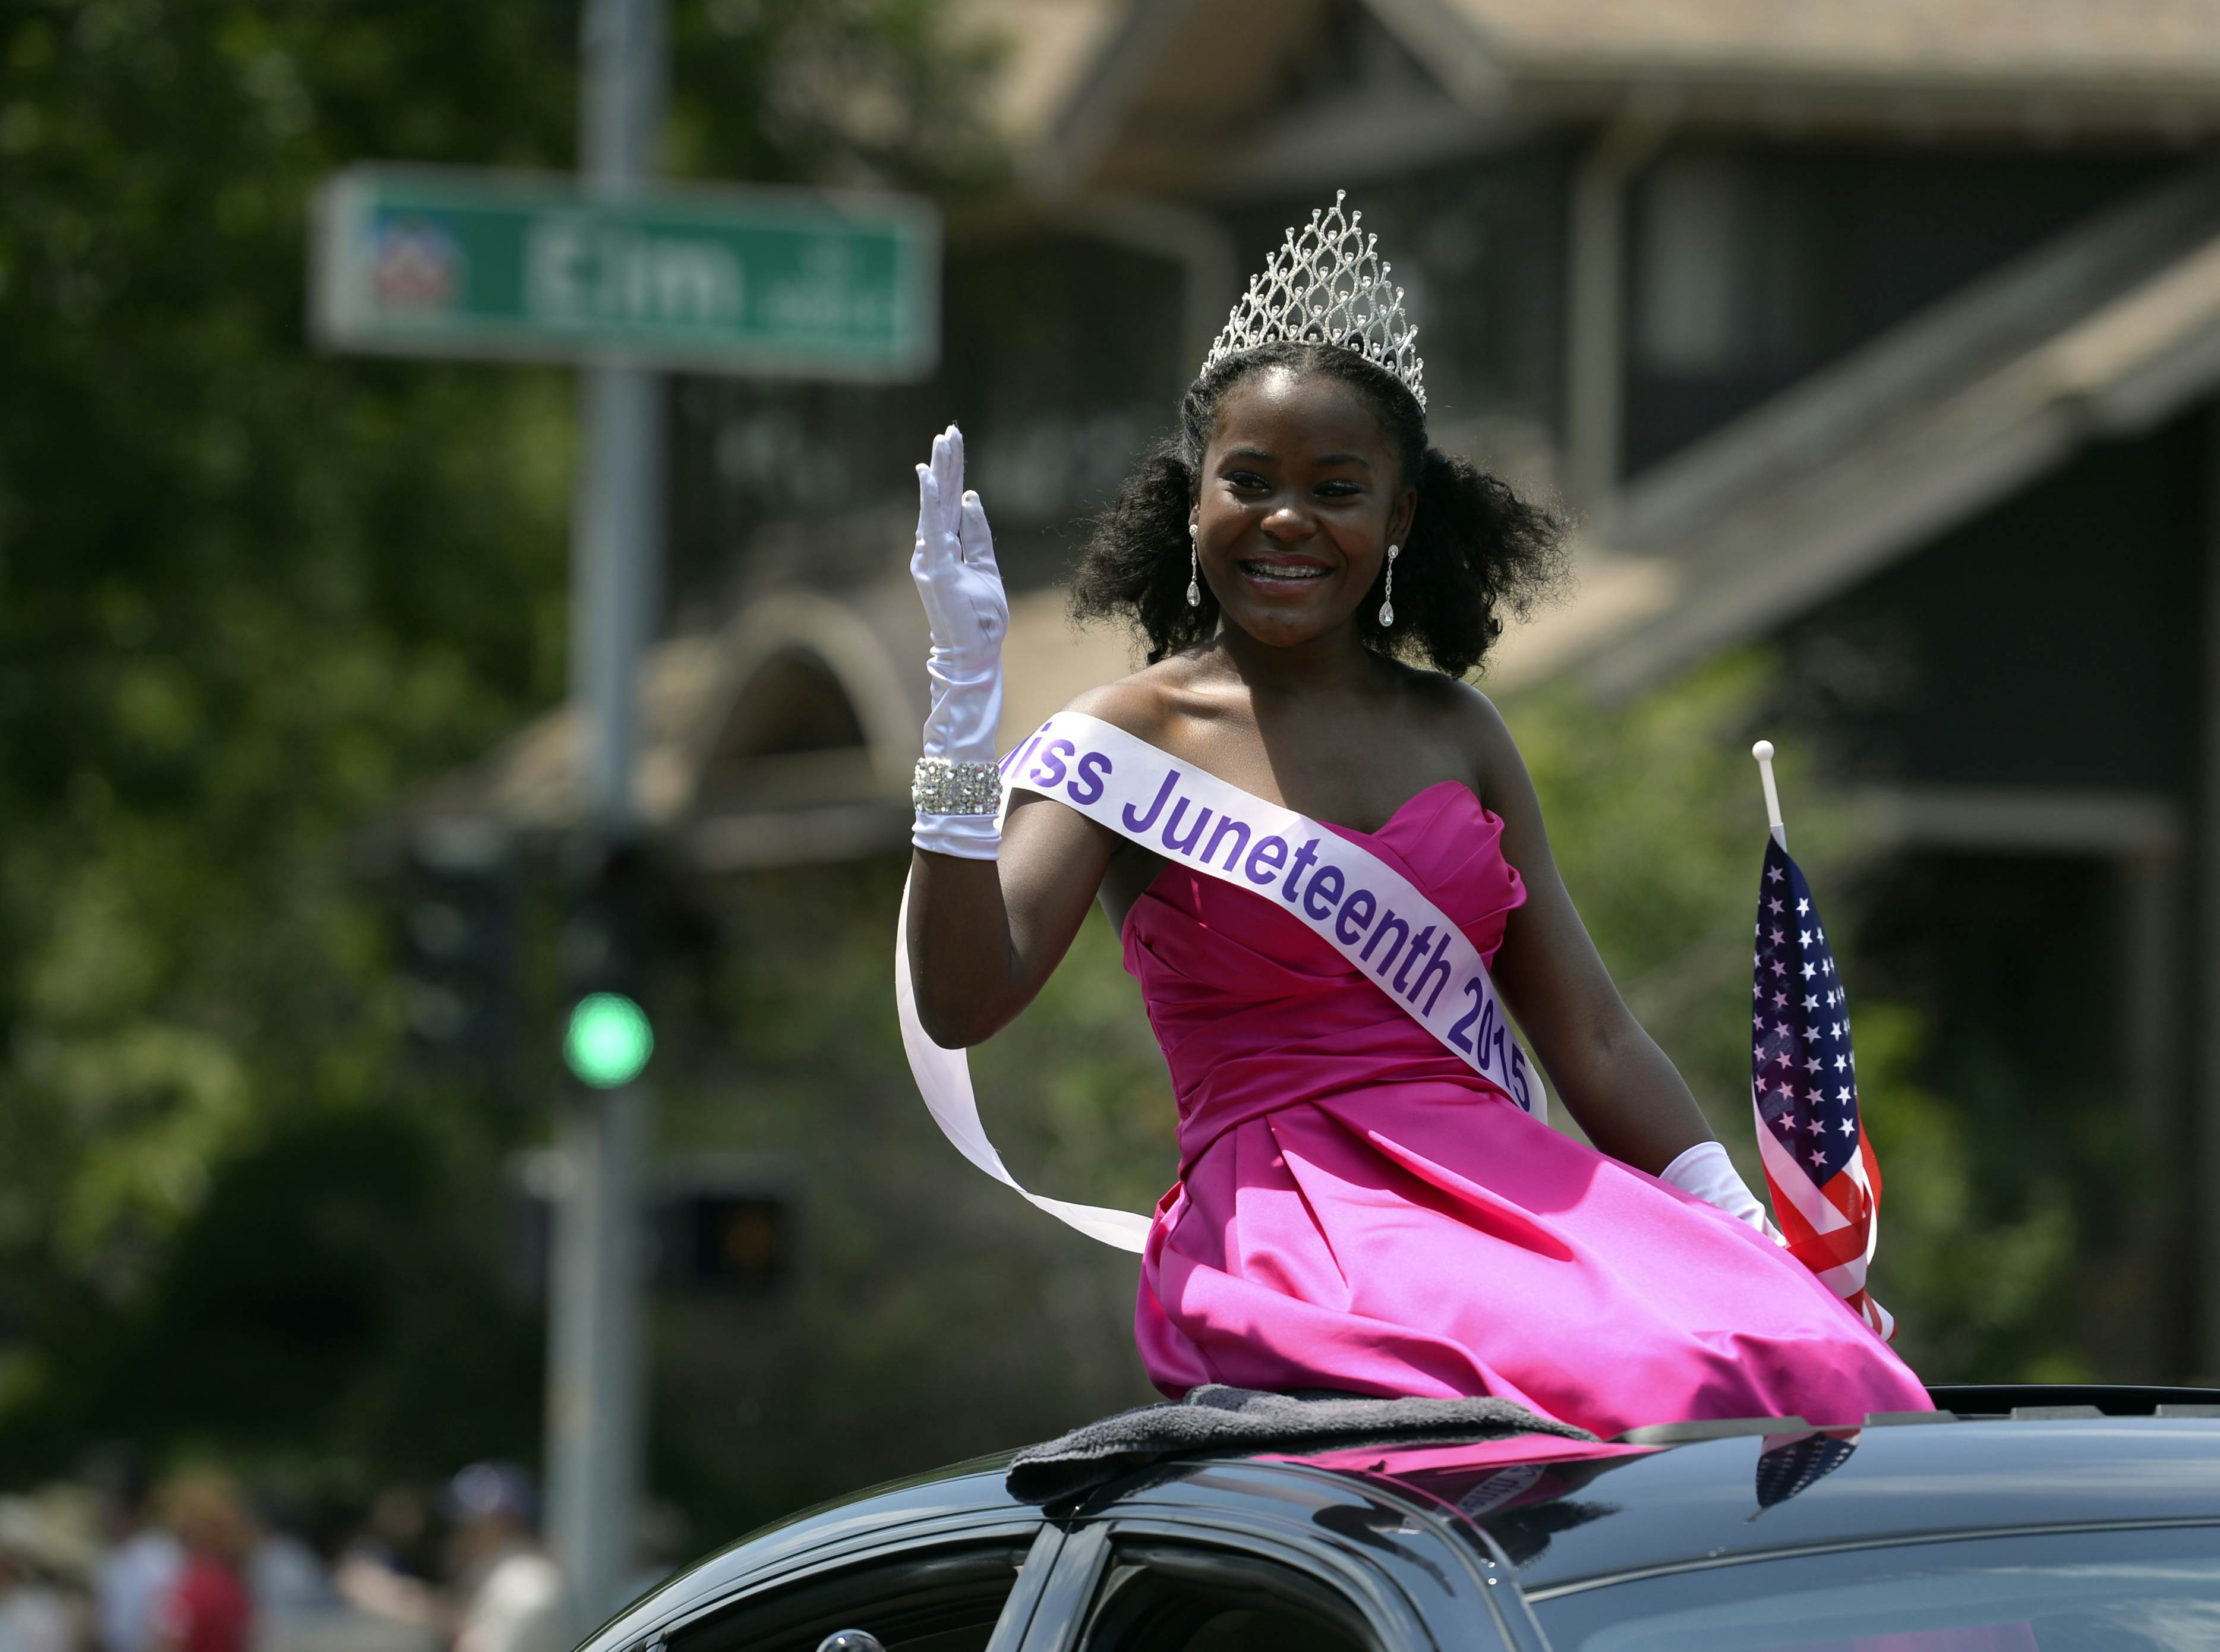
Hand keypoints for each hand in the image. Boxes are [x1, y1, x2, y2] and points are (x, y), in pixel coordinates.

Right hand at [910, 425, 1006, 684]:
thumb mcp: (987, 567)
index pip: (950, 503)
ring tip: (942, 442)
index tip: (955, 442)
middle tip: (950, 430)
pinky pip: (933, 527)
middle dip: (946, 463)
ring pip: (935, 506)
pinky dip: (929, 500)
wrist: (976, 651)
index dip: (953, 473)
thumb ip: (978, 534)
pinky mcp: (936, 567)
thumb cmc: (981, 616)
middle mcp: (934, 549)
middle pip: (941, 498)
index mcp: (948, 548)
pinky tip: (929, 476)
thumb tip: (971, 498)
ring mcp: (932, 557)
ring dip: (939, 472)